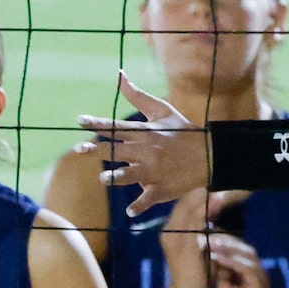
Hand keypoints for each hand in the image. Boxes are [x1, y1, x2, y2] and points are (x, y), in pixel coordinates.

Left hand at [81, 76, 208, 213]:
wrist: (209, 154)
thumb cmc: (182, 130)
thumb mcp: (161, 110)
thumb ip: (136, 95)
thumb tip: (118, 74)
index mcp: (145, 133)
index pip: (117, 127)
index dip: (97, 123)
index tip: (79, 120)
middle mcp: (147, 151)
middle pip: (118, 150)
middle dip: (97, 150)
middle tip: (78, 149)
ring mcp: (155, 171)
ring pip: (133, 175)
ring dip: (118, 177)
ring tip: (104, 179)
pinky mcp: (162, 189)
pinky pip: (149, 199)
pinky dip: (140, 206)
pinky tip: (129, 213)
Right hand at [156, 188, 244, 287]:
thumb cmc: (195, 275)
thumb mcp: (195, 250)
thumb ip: (199, 234)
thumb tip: (212, 219)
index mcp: (169, 233)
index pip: (181, 207)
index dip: (195, 195)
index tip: (210, 185)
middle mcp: (168, 232)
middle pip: (183, 204)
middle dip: (200, 192)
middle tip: (215, 180)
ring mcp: (175, 238)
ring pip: (189, 210)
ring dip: (206, 198)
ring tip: (220, 188)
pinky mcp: (185, 245)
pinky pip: (195, 222)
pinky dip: (207, 210)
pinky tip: (217, 201)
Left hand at [206, 231, 272, 287]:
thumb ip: (219, 272)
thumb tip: (207, 256)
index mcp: (248, 270)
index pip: (236, 247)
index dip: (219, 239)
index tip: (200, 232)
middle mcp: (256, 271)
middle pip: (242, 246)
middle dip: (223, 237)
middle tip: (203, 231)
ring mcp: (261, 279)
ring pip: (246, 254)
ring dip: (226, 246)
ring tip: (207, 240)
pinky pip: (248, 270)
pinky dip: (232, 261)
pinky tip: (216, 257)